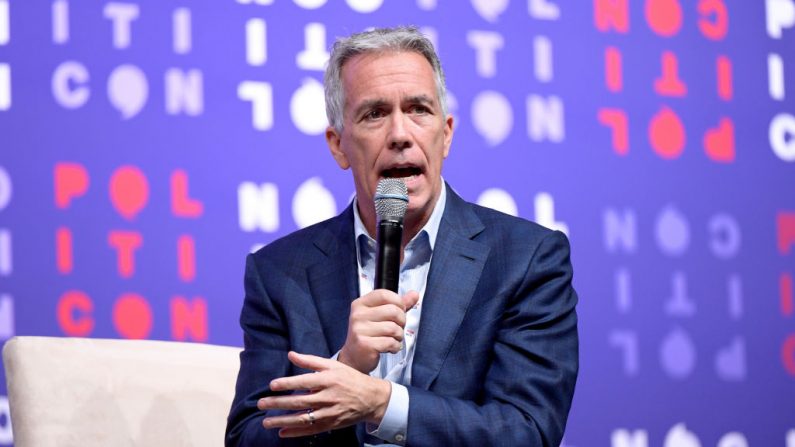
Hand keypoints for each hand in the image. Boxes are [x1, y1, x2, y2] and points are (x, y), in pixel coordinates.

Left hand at [258, 351, 391, 437]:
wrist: (372, 398)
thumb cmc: (350, 378)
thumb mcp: (333, 365)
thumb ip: (311, 361)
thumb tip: (290, 354)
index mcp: (328, 379)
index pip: (304, 381)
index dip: (287, 383)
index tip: (272, 385)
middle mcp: (328, 396)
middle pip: (299, 401)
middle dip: (278, 403)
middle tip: (261, 404)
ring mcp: (330, 412)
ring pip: (303, 418)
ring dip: (283, 421)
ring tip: (266, 422)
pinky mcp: (331, 424)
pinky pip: (311, 430)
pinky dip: (296, 432)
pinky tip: (282, 433)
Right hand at [338, 289, 419, 372]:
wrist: (354, 357)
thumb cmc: (369, 335)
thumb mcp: (381, 316)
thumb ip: (398, 305)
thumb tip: (414, 294)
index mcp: (361, 304)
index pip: (384, 294)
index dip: (398, 302)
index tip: (400, 310)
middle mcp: (358, 315)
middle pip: (393, 311)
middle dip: (401, 322)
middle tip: (397, 329)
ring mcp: (359, 330)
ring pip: (393, 328)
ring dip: (398, 336)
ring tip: (392, 339)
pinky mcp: (364, 344)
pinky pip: (390, 342)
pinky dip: (395, 346)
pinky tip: (390, 347)